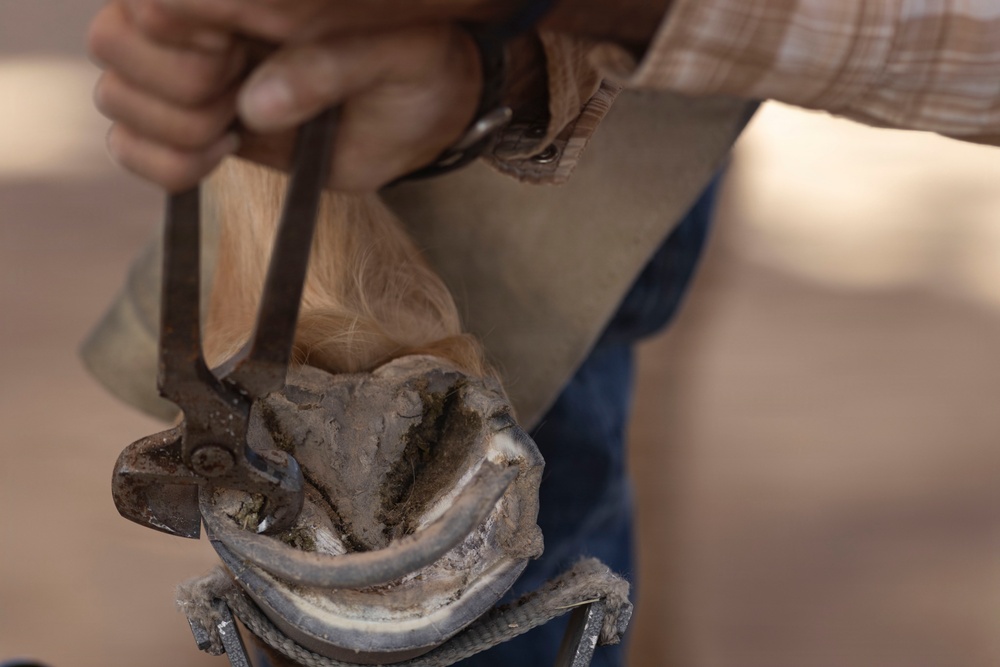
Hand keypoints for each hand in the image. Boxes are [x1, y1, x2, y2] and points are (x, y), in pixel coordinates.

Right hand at [89, 0, 483, 191]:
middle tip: (242, 87)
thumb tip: (255, 106)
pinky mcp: (193, 133)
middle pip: (113, 40)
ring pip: (115, 96)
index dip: (189, 32)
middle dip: (180, 81)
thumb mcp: (397, 54)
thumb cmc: (412, 67)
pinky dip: (165, 165)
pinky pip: (130, 150)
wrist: (419, 119)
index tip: (244, 49)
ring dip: (177, 125)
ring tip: (238, 127)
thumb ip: (333, 64)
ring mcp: (189, 76)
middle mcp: (200, 22)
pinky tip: (222, 153)